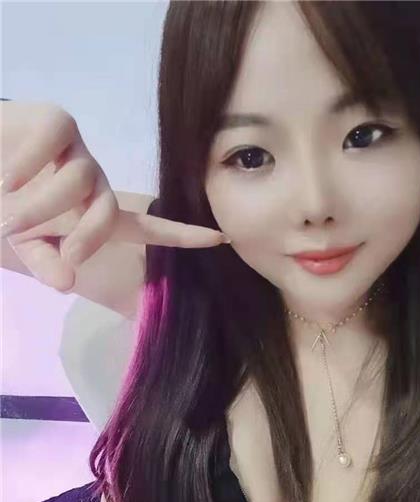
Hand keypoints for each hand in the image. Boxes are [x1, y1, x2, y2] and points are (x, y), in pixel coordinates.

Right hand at [1, 101, 228, 291]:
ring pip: (81, 180)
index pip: (145, 227)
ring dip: (42, 206)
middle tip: (54, 250)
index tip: (220, 238)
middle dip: (83, 236)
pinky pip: (55, 140)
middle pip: (109, 210)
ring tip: (9, 216)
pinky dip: (29, 164)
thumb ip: (46, 262)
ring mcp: (76, 151)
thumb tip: (67, 282)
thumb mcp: (25, 242)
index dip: (180, 234)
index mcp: (92, 213)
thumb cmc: (2, 206)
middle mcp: (93, 183)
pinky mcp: (56, 123)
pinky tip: (8, 179)